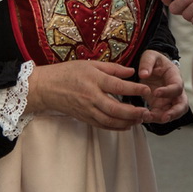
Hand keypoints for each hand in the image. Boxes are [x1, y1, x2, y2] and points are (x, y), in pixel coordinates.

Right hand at [27, 60, 151, 130]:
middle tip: (146, 112)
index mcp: (94, 80)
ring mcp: (87, 110)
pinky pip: (102, 125)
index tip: (147, 89)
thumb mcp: (90, 64)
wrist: (46, 88)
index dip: (134, 89)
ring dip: (127, 122)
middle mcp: (91, 97)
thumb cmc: (68, 72)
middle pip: (116, 108)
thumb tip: (131, 72)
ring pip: (110, 121)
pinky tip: (126, 125)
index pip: (118, 86)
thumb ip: (112, 68)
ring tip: (140, 120)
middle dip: (133, 112)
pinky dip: (116, 127)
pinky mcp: (84, 118)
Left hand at [137, 50, 187, 123]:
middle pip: (182, 105)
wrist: (151, 67)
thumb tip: (144, 74)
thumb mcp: (149, 56)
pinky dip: (154, 119)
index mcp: (175, 76)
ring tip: (148, 118)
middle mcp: (175, 91)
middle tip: (164, 117)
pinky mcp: (161, 106)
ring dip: (162, 118)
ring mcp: (169, 100)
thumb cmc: (154, 61)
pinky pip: (161, 116)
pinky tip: (144, 117)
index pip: (177, 86)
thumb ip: (146, 63)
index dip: (168, 91)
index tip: (155, 92)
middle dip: (175, 113)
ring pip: (172, 114)